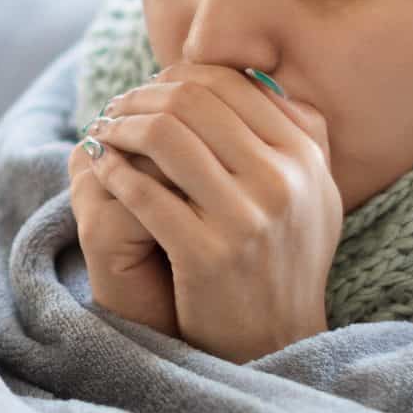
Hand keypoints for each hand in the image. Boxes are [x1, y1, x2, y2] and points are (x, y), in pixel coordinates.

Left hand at [80, 64, 341, 363]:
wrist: (278, 340)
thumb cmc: (284, 258)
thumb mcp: (311, 191)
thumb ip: (295, 132)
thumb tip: (253, 72)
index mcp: (305, 156)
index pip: (231, 84)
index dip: (179, 76)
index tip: (151, 88)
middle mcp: (283, 180)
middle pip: (194, 101)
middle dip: (142, 96)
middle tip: (116, 106)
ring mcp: (247, 219)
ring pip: (165, 137)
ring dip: (121, 127)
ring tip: (103, 133)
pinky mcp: (208, 255)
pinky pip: (145, 192)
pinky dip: (115, 171)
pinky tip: (101, 168)